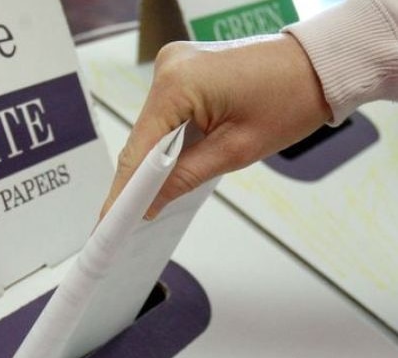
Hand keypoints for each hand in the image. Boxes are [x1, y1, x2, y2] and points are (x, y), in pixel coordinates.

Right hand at [100, 34, 331, 219]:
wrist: (318, 67)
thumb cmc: (290, 100)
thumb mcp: (235, 150)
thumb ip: (184, 177)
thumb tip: (148, 203)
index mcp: (179, 83)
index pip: (139, 147)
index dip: (124, 189)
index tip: (109, 221)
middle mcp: (169, 68)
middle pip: (142, 136)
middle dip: (137, 178)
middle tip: (125, 219)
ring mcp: (174, 66)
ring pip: (152, 127)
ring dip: (153, 160)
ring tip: (144, 200)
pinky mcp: (183, 71)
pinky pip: (165, 114)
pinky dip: (166, 142)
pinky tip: (165, 168)